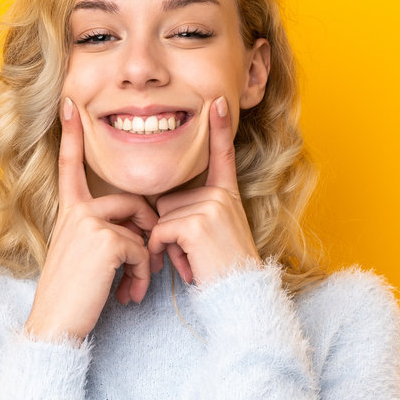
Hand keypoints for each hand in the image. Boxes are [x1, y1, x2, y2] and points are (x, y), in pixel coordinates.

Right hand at [24, 98, 159, 340]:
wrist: (56, 327)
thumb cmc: (74, 298)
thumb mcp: (86, 259)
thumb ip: (105, 235)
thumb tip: (139, 233)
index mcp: (70, 213)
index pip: (71, 167)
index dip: (71, 135)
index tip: (70, 104)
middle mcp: (77, 212)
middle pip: (132, 203)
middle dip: (148, 235)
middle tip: (144, 269)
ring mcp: (89, 223)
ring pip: (141, 228)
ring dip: (146, 261)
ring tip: (133, 287)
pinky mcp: (105, 240)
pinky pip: (142, 249)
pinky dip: (143, 275)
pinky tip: (128, 295)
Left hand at [149, 96, 261, 285]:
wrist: (240, 298)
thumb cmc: (222, 273)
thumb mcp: (214, 237)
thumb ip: (195, 215)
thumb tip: (160, 212)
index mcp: (227, 195)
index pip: (221, 156)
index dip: (219, 128)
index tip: (217, 101)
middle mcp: (222, 195)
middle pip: (168, 200)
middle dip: (169, 231)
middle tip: (194, 254)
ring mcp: (211, 206)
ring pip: (161, 217)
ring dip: (167, 246)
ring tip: (194, 261)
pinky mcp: (198, 222)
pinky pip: (159, 231)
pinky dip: (163, 253)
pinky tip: (188, 266)